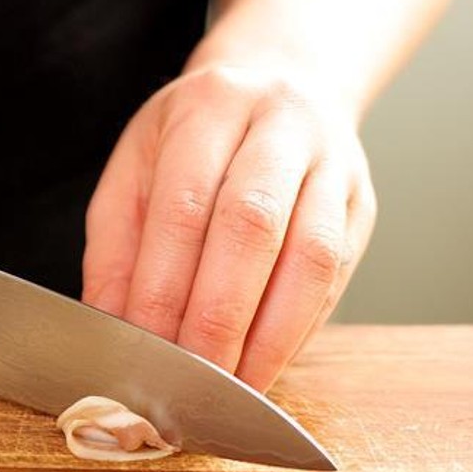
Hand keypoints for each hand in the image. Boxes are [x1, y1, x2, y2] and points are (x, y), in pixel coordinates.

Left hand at [82, 65, 375, 391]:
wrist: (281, 83)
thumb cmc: (193, 141)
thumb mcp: (134, 171)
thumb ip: (116, 249)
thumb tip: (110, 327)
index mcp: (210, 108)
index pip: (185, 208)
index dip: (165, 288)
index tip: (144, 349)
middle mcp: (282, 126)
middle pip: (253, 227)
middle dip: (218, 317)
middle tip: (189, 380)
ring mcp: (334, 165)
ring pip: (312, 257)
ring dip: (270, 336)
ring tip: (231, 387)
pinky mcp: (361, 206)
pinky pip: (336, 279)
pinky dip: (296, 332)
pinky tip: (264, 365)